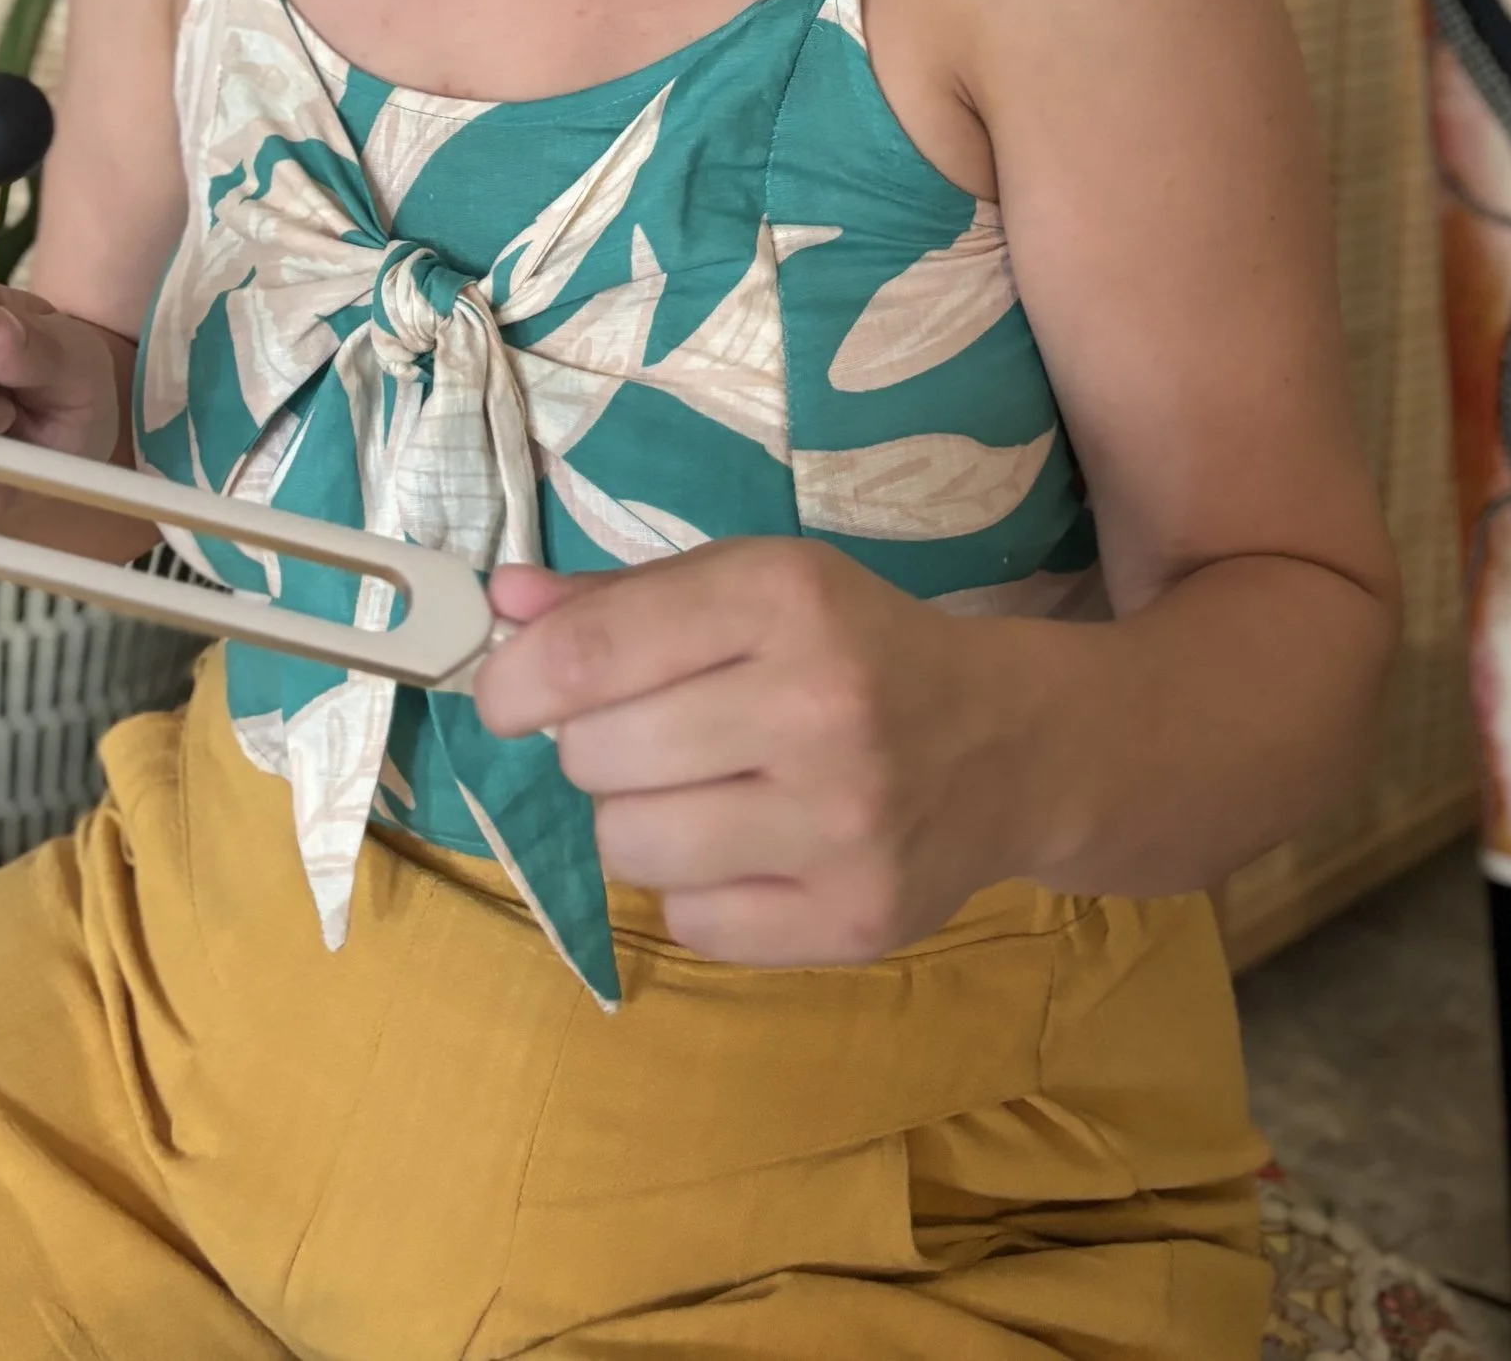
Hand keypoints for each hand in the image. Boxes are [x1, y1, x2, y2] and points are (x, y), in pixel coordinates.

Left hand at [474, 541, 1050, 963]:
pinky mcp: (855, 920)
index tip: (505, 695)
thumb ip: (621, 598)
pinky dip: (697, 891)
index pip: (590, 654)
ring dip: (639, 819)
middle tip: (649, 735)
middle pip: (596, 755)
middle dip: (594, 746)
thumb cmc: (856, 646)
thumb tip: (499, 607)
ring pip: (630, 846)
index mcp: (786, 597)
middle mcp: (819, 706)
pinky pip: (690, 925)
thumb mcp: (753, 585)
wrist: (1011, 744)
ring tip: (701, 790)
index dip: (515, 681)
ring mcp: (843, 824)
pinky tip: (752, 847)